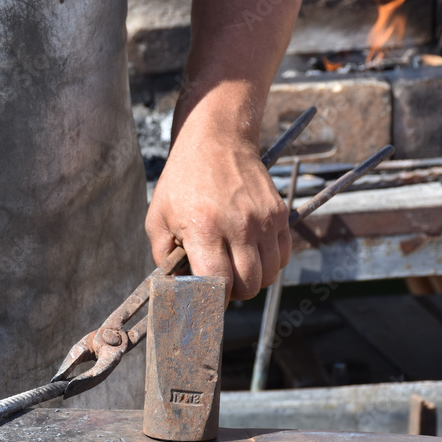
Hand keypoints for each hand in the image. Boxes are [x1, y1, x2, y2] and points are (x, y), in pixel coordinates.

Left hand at [146, 133, 290, 300]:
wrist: (216, 140)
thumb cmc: (184, 179)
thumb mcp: (158, 217)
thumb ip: (163, 256)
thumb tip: (176, 285)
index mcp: (204, 229)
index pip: (218, 284)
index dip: (212, 301)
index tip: (205, 302)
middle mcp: (238, 226)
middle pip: (248, 285)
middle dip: (234, 294)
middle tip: (221, 285)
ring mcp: (262, 220)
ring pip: (269, 275)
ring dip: (253, 281)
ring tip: (236, 269)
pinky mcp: (278, 214)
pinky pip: (283, 256)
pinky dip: (270, 264)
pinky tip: (252, 255)